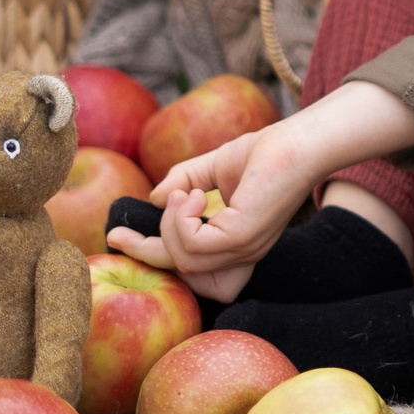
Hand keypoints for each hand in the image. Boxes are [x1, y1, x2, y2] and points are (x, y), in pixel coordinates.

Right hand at [106, 128, 307, 302]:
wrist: (297, 142)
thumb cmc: (262, 153)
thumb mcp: (212, 169)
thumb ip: (184, 183)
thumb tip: (155, 200)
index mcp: (236, 246)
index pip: (192, 271)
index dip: (155, 259)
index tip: (121, 239)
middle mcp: (242, 255)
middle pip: (181, 271)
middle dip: (143, 252)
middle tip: (116, 234)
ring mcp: (244, 249)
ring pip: (182, 260)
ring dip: (170, 224)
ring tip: (184, 193)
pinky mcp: (243, 237)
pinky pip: (193, 244)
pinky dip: (181, 219)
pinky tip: (193, 194)